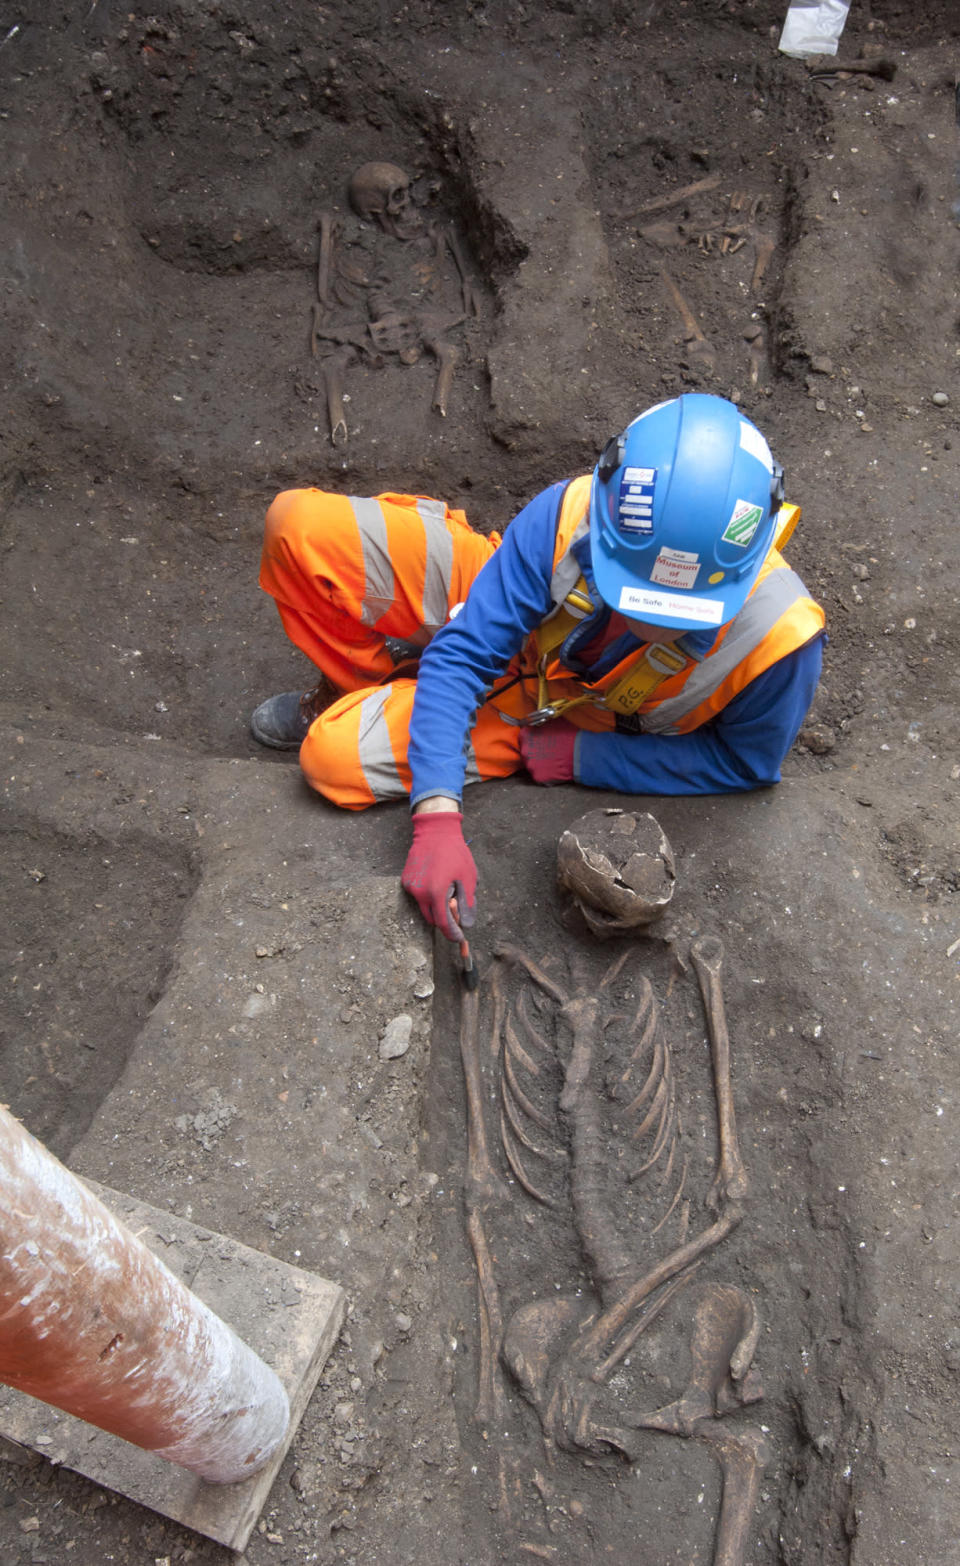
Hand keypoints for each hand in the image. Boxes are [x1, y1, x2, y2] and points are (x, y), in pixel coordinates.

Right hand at [401, 811, 476, 940]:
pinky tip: (437, 882)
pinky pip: (418, 896)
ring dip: (435, 906)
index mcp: (435, 892)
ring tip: (448, 890)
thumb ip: (467, 903)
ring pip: (424, 907)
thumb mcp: (468, 878)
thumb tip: (466, 924)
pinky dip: (427, 896)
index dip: (452, 933)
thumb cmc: (455, 852)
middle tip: (456, 910)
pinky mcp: (405, 880)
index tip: (459, 938)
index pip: (442, 924)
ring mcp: (410, 886)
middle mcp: (419, 892)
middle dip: (444, 919)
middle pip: (432, 918)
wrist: (435, 831)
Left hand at [519, 719, 576, 783]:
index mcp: (525, 735)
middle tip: (548, 751)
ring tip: (552, 760)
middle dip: (535, 751)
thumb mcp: (553, 723)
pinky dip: (545, 773)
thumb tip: (539, 725)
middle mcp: (524, 751)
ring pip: (532, 765)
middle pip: (526, 751)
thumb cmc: (569, 736)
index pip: (524, 737)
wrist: (580, 754)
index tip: (540, 740)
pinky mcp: (538, 777)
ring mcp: (530, 765)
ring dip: (540, 763)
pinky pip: (539, 775)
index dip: (533, 739)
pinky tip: (555, 768)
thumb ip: (541, 724)